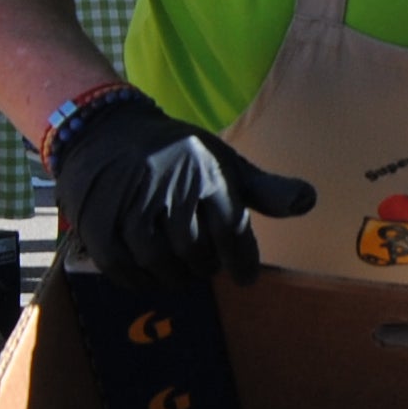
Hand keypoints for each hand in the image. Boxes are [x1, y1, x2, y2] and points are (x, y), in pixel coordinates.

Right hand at [54, 92, 316, 289]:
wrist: (106, 129)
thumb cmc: (176, 154)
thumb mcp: (224, 162)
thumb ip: (264, 189)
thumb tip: (310, 201)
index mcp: (206, 172)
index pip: (231, 231)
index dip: (241, 262)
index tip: (244, 277)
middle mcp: (170, 186)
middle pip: (195, 253)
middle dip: (204, 267)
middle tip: (203, 266)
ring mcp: (130, 204)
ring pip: (160, 263)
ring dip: (173, 276)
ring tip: (178, 270)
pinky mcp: (97, 221)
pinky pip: (122, 267)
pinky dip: (138, 279)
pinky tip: (148, 274)